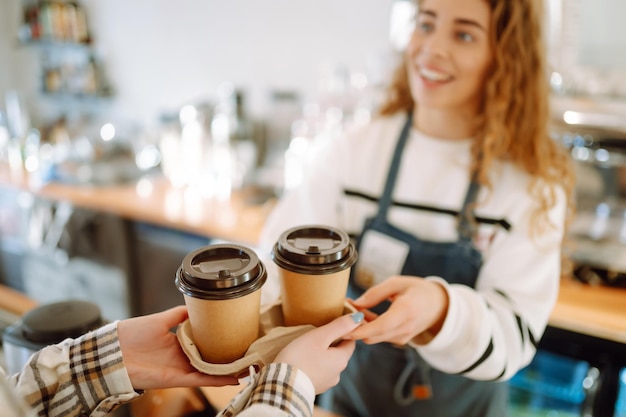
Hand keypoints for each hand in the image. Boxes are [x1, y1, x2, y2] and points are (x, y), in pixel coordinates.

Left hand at [118, 306, 237, 389]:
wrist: (112, 352)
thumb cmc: (131, 334)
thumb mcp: (160, 319)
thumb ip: (178, 314)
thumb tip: (196, 305)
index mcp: (177, 341)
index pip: (203, 342)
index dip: (218, 341)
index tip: (235, 336)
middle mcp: (181, 356)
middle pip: (209, 358)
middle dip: (227, 358)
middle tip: (248, 354)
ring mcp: (179, 368)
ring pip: (209, 371)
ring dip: (227, 371)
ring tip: (247, 369)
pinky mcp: (175, 379)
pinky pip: (200, 379)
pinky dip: (216, 380)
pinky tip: (232, 379)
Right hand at [274, 312, 363, 393]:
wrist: (282, 386)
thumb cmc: (300, 357)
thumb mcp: (320, 337)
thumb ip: (339, 326)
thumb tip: (359, 318)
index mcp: (342, 360)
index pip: (350, 342)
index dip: (343, 331)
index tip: (331, 324)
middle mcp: (337, 374)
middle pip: (339, 353)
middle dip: (330, 343)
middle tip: (315, 334)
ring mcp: (326, 384)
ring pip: (328, 364)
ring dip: (320, 355)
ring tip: (305, 348)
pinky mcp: (313, 389)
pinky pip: (317, 373)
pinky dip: (312, 366)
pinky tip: (301, 361)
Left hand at [347, 276, 448, 344]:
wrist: (439, 305)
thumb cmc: (417, 290)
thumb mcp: (397, 283)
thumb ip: (376, 293)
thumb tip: (356, 304)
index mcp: (406, 311)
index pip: (380, 327)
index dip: (360, 330)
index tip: (343, 327)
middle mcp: (405, 328)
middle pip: (373, 336)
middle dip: (355, 327)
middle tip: (343, 310)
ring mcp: (403, 337)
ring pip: (374, 337)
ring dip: (361, 327)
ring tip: (354, 309)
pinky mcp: (400, 340)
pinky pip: (380, 337)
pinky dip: (370, 329)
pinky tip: (365, 315)